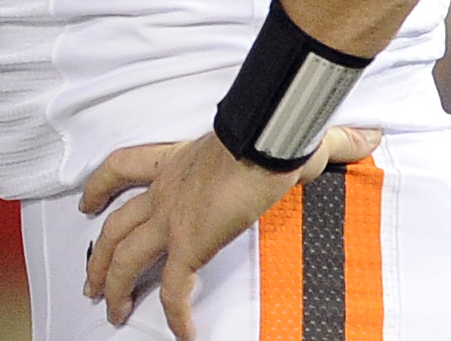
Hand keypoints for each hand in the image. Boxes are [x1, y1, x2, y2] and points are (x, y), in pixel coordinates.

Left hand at [80, 126, 379, 338]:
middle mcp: (165, 191)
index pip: (121, 168)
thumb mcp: (286, 135)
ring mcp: (173, 218)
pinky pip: (174, 289)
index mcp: (176, 162)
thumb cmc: (272, 130)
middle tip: (91, 281)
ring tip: (113, 312)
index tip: (86, 202)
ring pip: (125, 258)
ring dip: (115, 287)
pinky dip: (176, 314)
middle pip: (112, 226)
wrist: (266, 138)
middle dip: (98, 257)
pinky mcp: (190, 244)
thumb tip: (364, 137)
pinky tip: (183, 333)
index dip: (99, 186)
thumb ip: (323, 142)